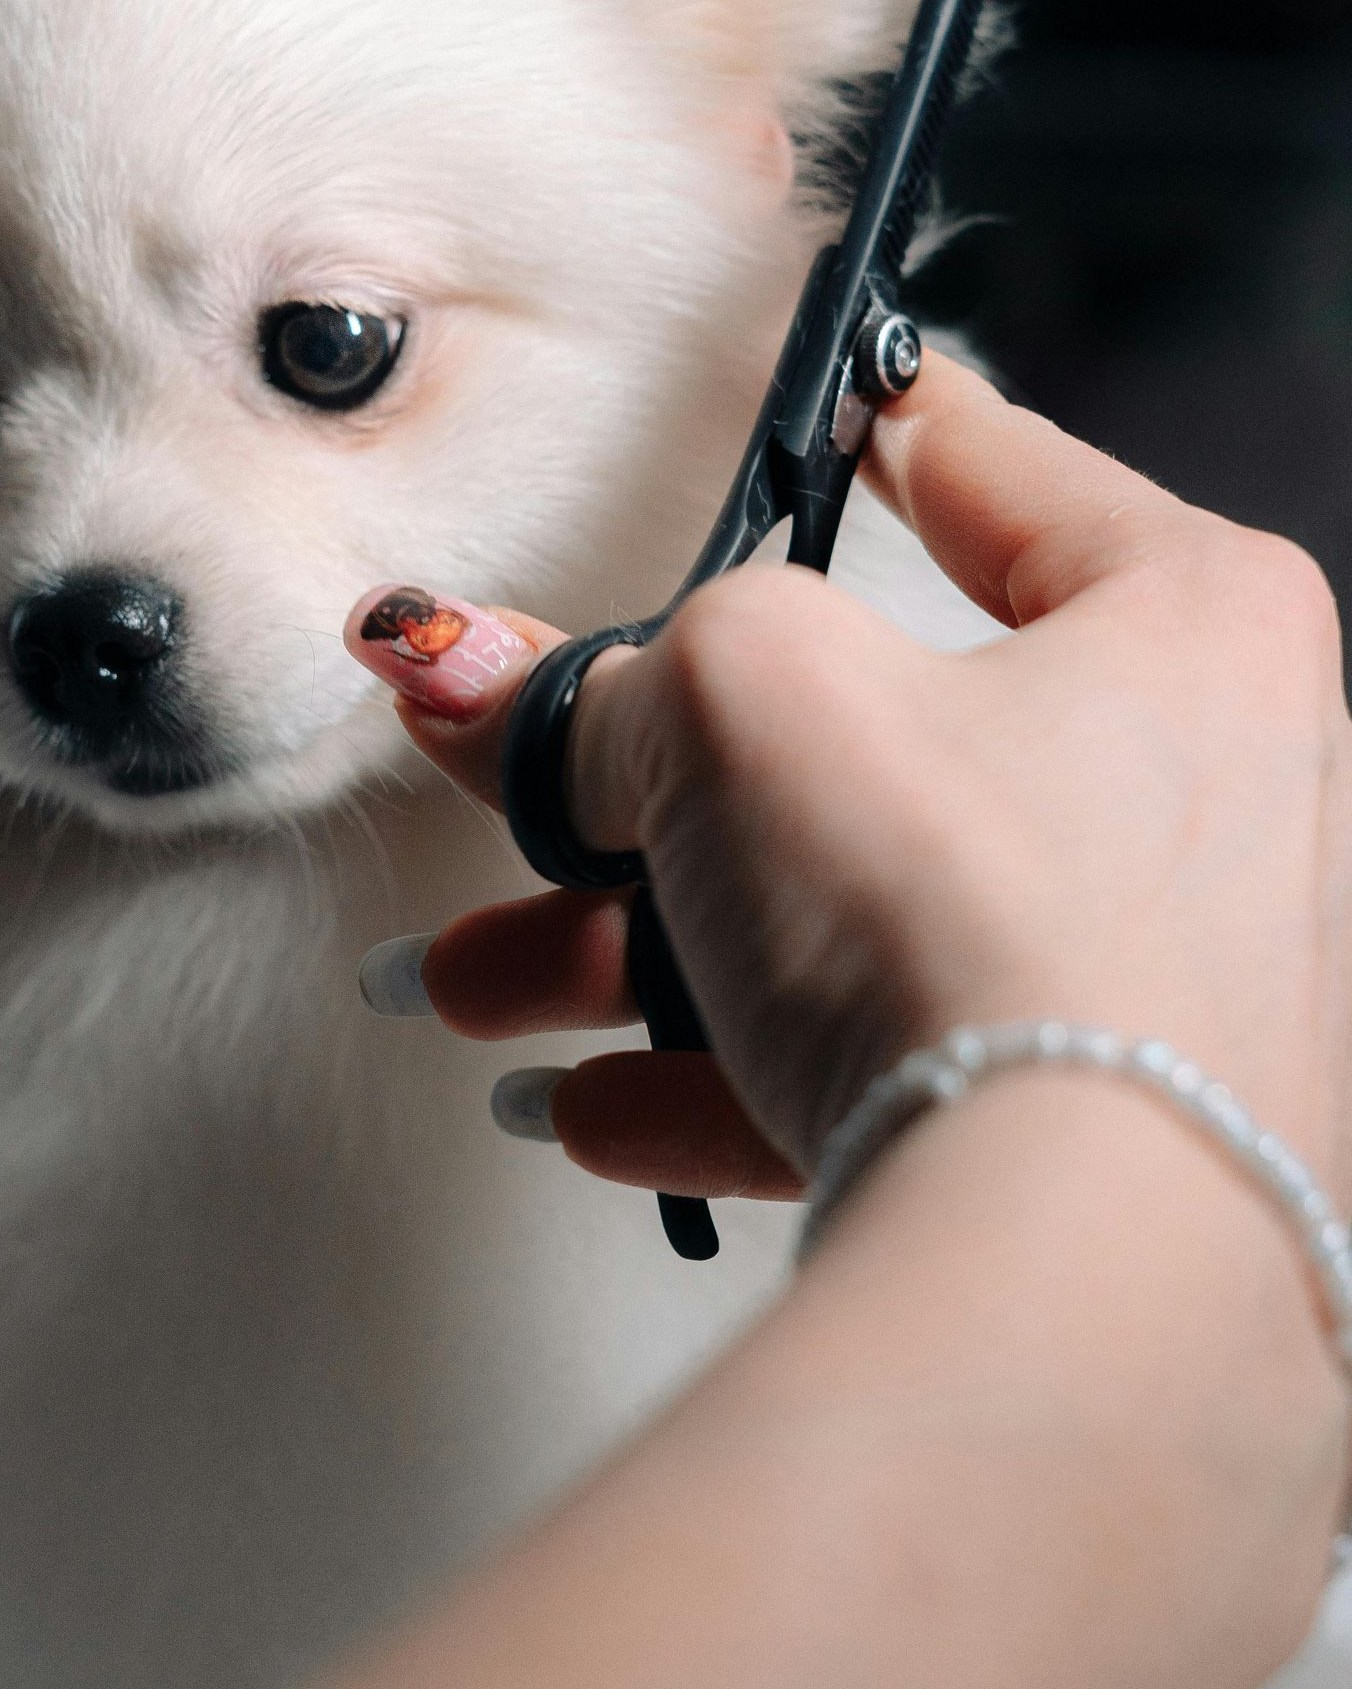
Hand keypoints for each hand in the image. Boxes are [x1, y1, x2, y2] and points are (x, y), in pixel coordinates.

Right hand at [345, 350, 1351, 1192]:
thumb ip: (603, 676)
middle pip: (878, 738)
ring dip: (641, 948)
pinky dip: (727, 1072)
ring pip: (852, 918)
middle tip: (533, 775)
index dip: (867, 430)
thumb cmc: (992, 936)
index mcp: (1184, 622)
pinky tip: (592, 1101)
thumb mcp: (736, 698)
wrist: (1079, 1272)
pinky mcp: (1098, 1133)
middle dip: (658, 778)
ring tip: (484, 978)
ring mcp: (1160, 978)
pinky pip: (880, 1067)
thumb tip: (488, 684)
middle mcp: (1204, 794)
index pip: (993, 470)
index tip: (820, 416)